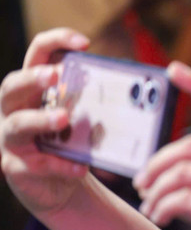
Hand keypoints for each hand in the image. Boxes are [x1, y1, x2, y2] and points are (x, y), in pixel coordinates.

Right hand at [0, 29, 91, 216]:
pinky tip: (81, 167)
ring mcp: (11, 139)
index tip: (85, 42)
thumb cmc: (71, 144)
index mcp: (32, 90)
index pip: (37, 54)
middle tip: (55, 75)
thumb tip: (139, 88)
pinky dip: (60, 165)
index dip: (56, 41)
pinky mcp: (16, 167)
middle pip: (12, 85)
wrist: (59, 187)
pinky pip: (37, 164)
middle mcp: (14, 110)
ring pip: (18, 124)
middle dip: (33, 78)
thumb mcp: (82, 120)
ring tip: (64, 119)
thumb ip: (97, 103)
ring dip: (41, 119)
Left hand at [134, 62, 190, 229]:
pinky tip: (160, 218)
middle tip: (140, 183)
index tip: (174, 69)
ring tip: (150, 207)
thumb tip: (169, 179)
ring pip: (182, 173)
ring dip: (156, 191)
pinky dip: (163, 208)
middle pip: (189, 145)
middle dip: (156, 163)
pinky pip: (184, 200)